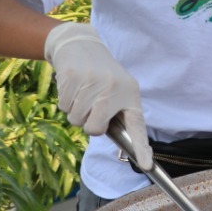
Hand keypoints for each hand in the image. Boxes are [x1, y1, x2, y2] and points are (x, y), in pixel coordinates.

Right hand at [44, 22, 151, 169]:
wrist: (81, 44)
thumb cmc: (102, 76)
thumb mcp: (118, 90)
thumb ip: (117, 114)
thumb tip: (114, 139)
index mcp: (130, 96)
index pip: (137, 126)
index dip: (141, 147)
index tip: (147, 165)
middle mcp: (114, 89)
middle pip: (94, 129)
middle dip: (89, 123)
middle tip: (92, 106)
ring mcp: (93, 83)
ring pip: (76, 120)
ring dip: (75, 110)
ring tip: (83, 91)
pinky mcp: (73, 78)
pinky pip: (64, 107)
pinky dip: (65, 100)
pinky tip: (73, 85)